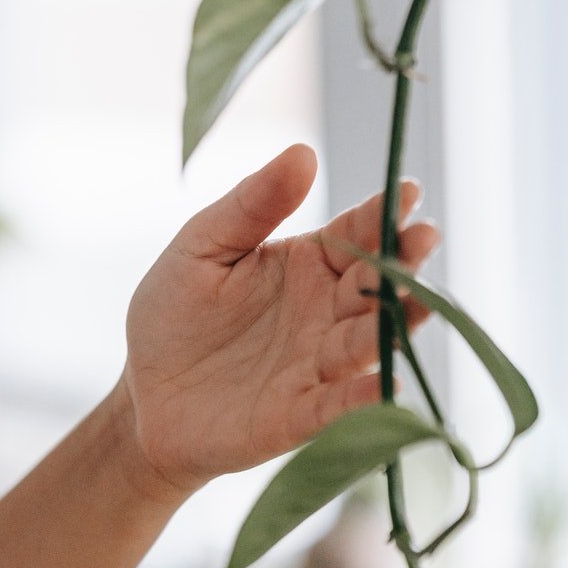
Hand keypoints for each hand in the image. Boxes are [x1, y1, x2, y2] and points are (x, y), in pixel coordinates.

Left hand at [119, 144, 438, 495]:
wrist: (142, 397)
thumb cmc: (173, 314)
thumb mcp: (202, 246)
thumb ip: (251, 205)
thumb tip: (303, 152)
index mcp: (308, 264)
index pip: (357, 233)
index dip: (384, 213)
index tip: (407, 192)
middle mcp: (326, 312)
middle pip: (376, 285)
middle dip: (404, 262)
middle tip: (425, 237)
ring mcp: (318, 364)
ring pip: (369, 342)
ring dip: (396, 323)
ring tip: (418, 301)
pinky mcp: (301, 415)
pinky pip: (340, 405)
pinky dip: (367, 397)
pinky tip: (389, 382)